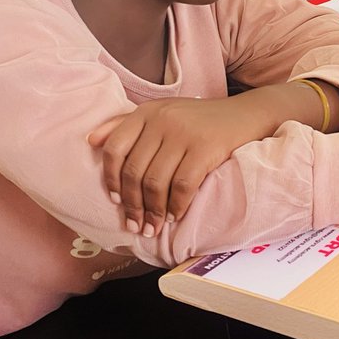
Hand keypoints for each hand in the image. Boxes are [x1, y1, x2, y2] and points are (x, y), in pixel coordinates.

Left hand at [88, 97, 263, 236]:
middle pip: (134, 171)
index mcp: (147, 112)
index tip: (116, 200)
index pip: (115, 148)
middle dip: (133, 205)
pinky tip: (177, 215)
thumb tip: (91, 141)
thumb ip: (128, 125)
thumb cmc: (203, 120)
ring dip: (153, 211)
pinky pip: (182, 185)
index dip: (111, 178)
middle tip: (136, 226)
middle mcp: (162, 120)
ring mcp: (184, 133)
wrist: (248, 114)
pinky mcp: (206, 147)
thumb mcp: (164, 113)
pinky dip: (177, 206)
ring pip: (156, 182)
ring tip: (154, 227)